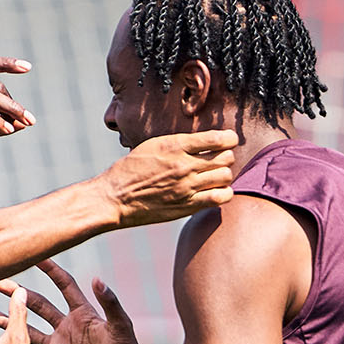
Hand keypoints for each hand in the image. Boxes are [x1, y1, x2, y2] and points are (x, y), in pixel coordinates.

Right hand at [0, 259, 152, 343]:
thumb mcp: (121, 327)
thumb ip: (110, 303)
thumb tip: (98, 278)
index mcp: (82, 314)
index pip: (63, 284)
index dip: (50, 269)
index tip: (33, 255)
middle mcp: (66, 327)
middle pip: (36, 303)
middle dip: (16, 293)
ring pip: (25, 329)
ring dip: (5, 320)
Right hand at [103, 130, 237, 226]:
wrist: (115, 198)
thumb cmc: (130, 170)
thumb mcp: (152, 145)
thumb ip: (179, 143)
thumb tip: (205, 141)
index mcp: (175, 146)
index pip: (218, 138)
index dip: (229, 138)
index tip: (227, 140)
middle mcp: (184, 165)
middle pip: (226, 158)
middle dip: (225, 157)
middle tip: (217, 160)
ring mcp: (187, 187)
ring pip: (225, 176)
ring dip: (223, 175)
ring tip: (214, 176)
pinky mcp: (187, 205)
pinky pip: (220, 197)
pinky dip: (223, 193)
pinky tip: (214, 191)